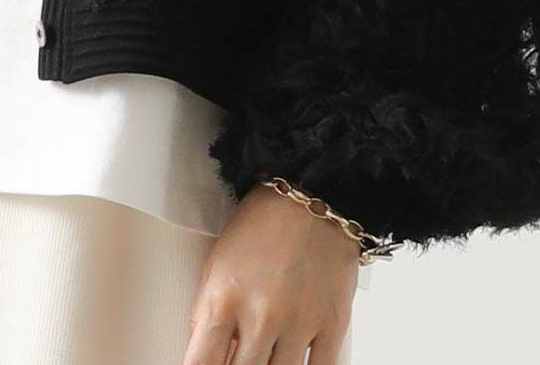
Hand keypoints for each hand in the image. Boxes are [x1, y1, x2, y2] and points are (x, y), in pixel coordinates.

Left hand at [180, 183, 358, 363]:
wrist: (313, 193)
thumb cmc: (263, 224)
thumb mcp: (216, 264)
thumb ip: (208, 316)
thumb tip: (206, 357)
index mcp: (223, 300)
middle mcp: (261, 316)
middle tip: (242, 358)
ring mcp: (299, 323)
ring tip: (266, 357)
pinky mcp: (333, 324)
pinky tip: (293, 362)